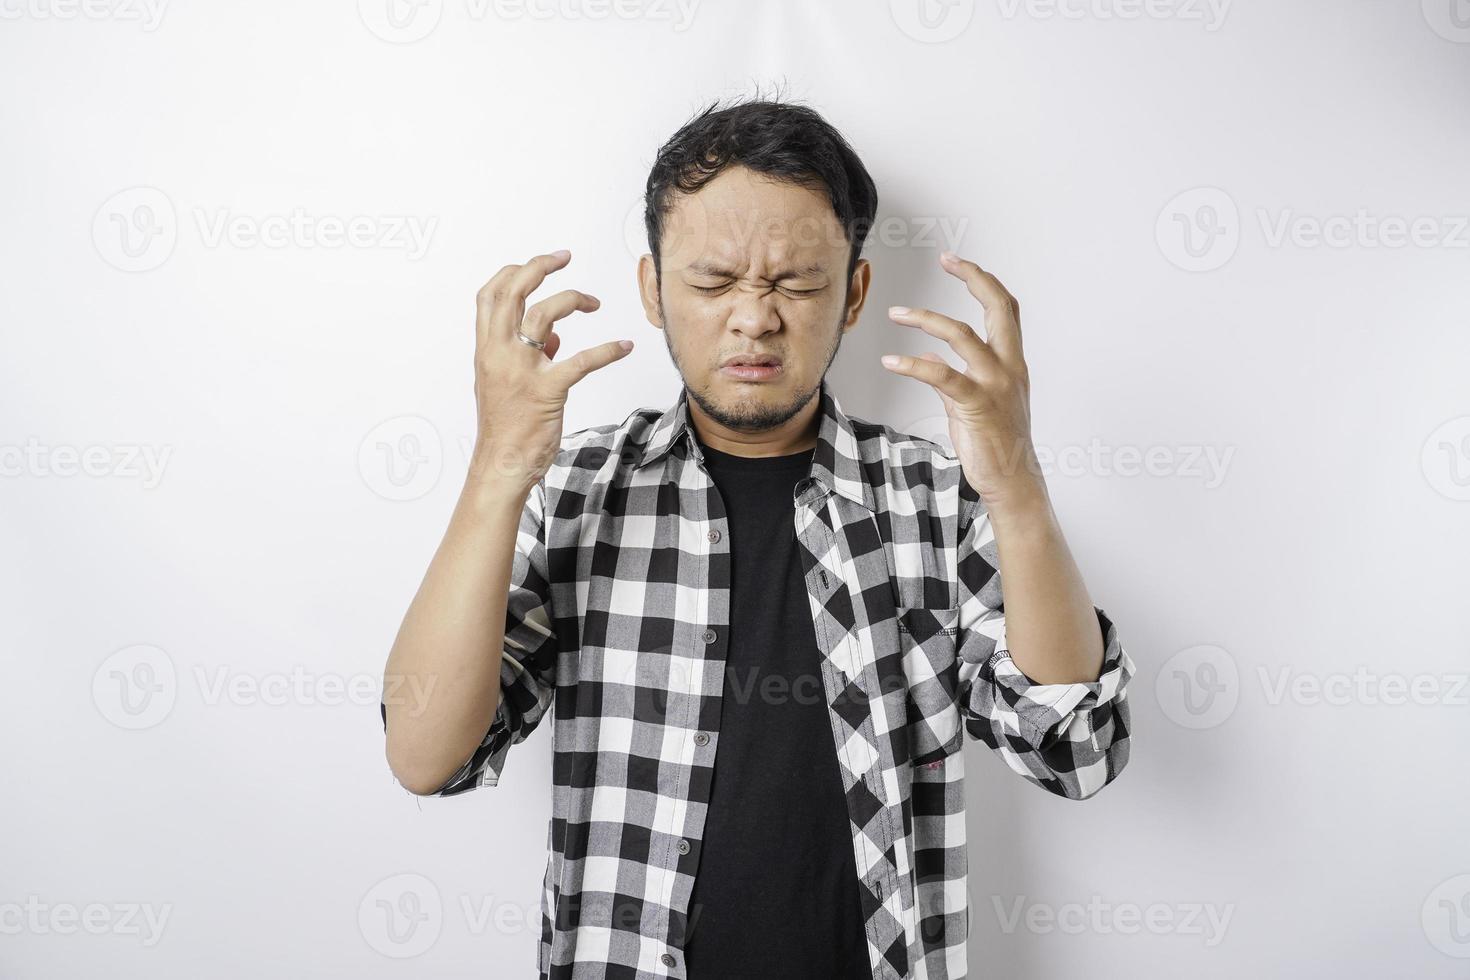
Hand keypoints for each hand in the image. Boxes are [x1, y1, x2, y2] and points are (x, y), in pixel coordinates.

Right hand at [469, 249, 632, 489]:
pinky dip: (607, 350)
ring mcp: (522, 371)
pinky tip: (624, 346)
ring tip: (594, 302)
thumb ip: (524, 357)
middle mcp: (500, 353)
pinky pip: (581, 361)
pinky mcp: (547, 391)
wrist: (500, 465)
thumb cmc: (504, 427)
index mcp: (486, 350)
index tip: (538, 263)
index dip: (513, 271)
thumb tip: (554, 339)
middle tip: (564, 257)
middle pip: (514, 292)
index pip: (490, 295)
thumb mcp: (504, 385)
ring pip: (545, 314)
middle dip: (540, 266)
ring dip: (573, 298)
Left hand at [880, 250, 1042, 509]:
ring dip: (926, 319)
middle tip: (947, 259)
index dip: (984, 282)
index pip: (1005, 310)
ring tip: (896, 313)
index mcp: (1012, 364)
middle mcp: (1010, 368)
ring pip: (963, 335)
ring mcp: (996, 385)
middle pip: (999, 308)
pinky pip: (942, 375)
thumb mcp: (973, 404)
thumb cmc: (995, 445)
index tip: (959, 263)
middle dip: (974, 277)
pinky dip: (913, 364)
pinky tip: (892, 361)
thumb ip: (955, 379)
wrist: (1012, 481)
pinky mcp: (977, 404)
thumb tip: (932, 359)